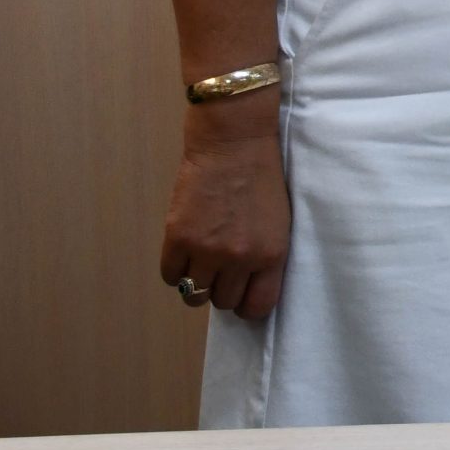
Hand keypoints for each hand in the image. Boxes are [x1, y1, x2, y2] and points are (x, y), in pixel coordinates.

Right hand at [160, 116, 290, 318]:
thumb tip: (247, 286)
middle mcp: (240, 258)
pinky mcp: (178, 238)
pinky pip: (171, 276)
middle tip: (221, 269)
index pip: (257, 307)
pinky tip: (185, 253)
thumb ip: (265, 256)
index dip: (247, 304)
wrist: (235, 142)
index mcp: (272, 254)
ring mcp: (207, 250)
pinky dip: (176, 270)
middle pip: (224, 301)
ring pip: (195, 294)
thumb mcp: (279, 222)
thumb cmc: (263, 177)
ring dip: (198, 282)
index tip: (242, 293)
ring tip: (202, 262)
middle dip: (223, 288)